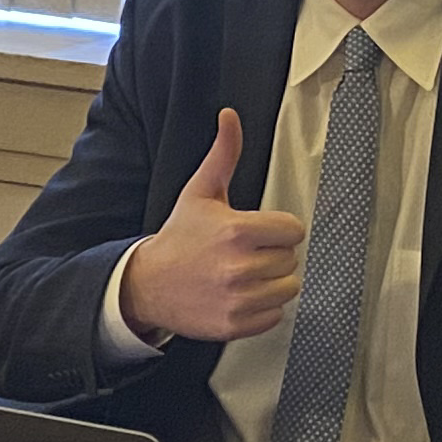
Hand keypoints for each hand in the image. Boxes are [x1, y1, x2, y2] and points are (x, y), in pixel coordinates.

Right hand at [120, 108, 306, 344]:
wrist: (147, 283)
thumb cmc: (180, 236)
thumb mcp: (200, 193)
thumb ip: (223, 155)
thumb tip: (229, 116)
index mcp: (236, 231)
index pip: (293, 230)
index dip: (279, 229)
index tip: (260, 232)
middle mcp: (239, 267)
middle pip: (291, 260)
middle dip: (273, 255)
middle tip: (246, 254)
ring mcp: (237, 299)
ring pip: (288, 289)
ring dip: (272, 283)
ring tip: (245, 275)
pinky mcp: (234, 325)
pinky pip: (274, 316)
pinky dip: (263, 309)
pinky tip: (241, 296)